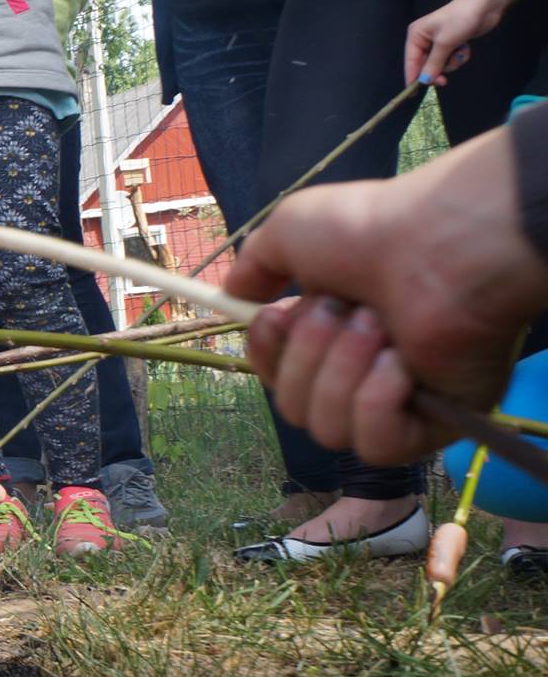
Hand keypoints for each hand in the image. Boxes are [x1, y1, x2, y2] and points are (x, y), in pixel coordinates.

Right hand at [226, 124, 547, 463]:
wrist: (444, 243)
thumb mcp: (289, 232)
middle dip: (308, 358)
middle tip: (343, 310)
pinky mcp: (437, 426)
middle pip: (295, 409)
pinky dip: (375, 403)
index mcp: (336, 333)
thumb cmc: (372, 231)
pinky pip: (377, 445)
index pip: (279, 378)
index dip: (267, 356)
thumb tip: (233, 298)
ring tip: (377, 326)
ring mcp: (402, 402)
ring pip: (330, 429)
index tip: (276, 319)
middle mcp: (366, 370)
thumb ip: (253, 267)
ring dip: (341, 373)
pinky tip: (397, 364)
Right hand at [405, 0, 499, 87]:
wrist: (485, 5)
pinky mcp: (452, 42)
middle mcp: (424, 39)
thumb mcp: (444, 44)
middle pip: (425, 65)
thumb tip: (423, 81)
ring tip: (460, 51)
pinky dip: (459, 56)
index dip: (412, 78)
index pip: (411, 61)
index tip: (413, 94)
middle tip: (444, 81)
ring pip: (440, 63)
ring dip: (452, 62)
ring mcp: (439, 41)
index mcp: (416, 36)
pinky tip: (465, 46)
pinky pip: (451, 58)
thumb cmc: (460, 19)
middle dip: (438, 69)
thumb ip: (433, 64)